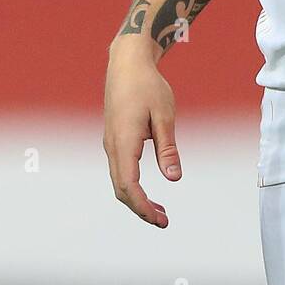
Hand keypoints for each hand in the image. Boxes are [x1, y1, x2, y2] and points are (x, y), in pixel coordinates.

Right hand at [103, 37, 181, 227]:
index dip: (143, 206)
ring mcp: (111, 143)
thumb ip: (168, 148)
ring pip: (119, 181)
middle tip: (163, 220)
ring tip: (159, 210)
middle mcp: (112, 145)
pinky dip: (132, 186)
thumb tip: (173, 177)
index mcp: (124, 141)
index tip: (159, 219)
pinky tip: (147, 190)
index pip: (129, 184)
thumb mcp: (164, 116)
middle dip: (140, 208)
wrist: (126, 64)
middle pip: (121, 189)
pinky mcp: (114, 139)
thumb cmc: (147, 85)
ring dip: (136, 198)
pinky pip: (119, 170)